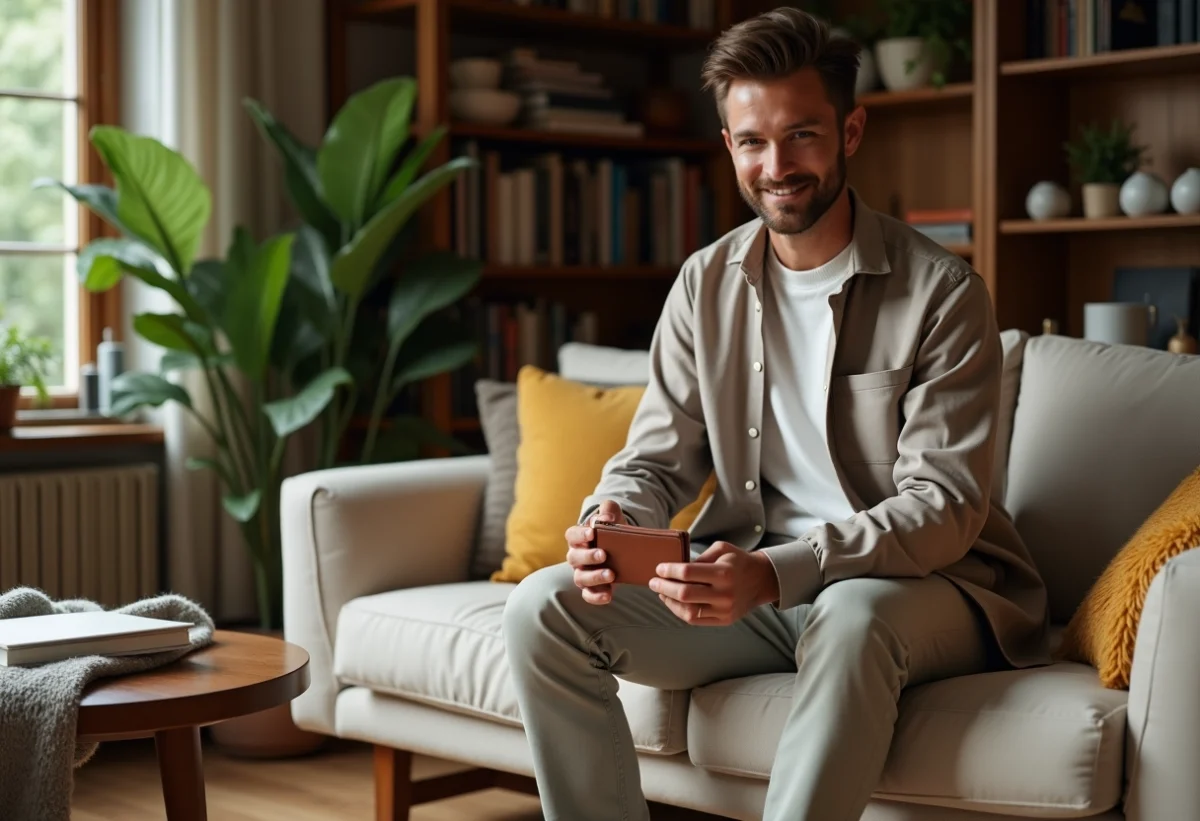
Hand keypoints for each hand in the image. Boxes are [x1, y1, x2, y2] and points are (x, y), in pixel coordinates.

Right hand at [564, 500, 626, 604]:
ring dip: (594, 577)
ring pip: (580, 578)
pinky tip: (609, 595)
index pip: (572, 535)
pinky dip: (596, 597)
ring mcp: (582, 573)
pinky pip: (588, 595)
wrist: (622, 547)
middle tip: (603, 554)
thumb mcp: (612, 515)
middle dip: (588, 557)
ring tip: (611, 575)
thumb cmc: (612, 530)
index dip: (580, 535)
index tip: (592, 533)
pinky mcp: (591, 588)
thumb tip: (606, 518)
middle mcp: (576, 557)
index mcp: (578, 538)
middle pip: (574, 558)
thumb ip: (608, 510)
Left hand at [649, 541, 779, 625]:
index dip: (669, 571)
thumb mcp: (722, 549)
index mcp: (723, 572)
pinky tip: (673, 602)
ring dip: (669, 602)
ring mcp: (724, 610)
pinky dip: (680, 612)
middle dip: (664, 587)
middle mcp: (724, 593)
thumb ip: (699, 558)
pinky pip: (695, 620)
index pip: (688, 573)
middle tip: (653, 582)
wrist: (761, 580)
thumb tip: (676, 568)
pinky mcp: (724, 620)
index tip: (659, 568)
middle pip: (684, 594)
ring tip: (661, 593)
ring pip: (688, 611)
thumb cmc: (738, 562)